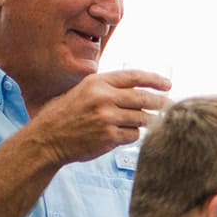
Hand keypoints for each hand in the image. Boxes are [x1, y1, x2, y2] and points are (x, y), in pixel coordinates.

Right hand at [27, 69, 171, 165]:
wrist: (47, 139)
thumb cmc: (65, 115)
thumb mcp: (82, 91)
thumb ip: (106, 88)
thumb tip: (138, 88)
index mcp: (97, 83)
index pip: (134, 77)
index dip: (154, 80)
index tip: (167, 84)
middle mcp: (103, 97)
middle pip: (144, 98)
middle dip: (161, 102)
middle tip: (169, 104)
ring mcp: (107, 118)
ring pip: (142, 118)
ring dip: (147, 120)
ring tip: (147, 121)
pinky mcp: (109, 136)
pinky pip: (134, 134)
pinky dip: (133, 134)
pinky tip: (125, 134)